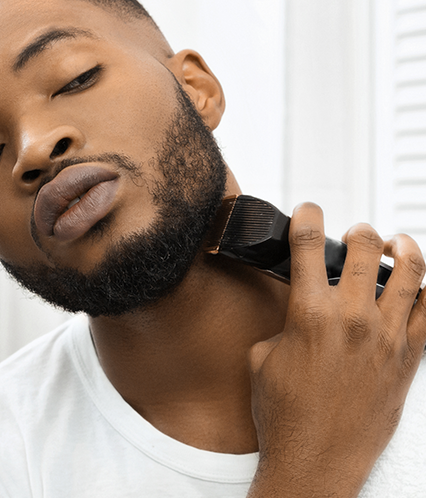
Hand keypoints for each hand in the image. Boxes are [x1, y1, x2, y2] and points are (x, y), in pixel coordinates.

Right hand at [246, 203, 425, 497]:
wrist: (314, 460)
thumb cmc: (284, 414)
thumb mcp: (263, 356)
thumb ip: (283, 324)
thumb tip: (295, 312)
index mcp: (310, 313)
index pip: (309, 244)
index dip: (307, 217)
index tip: (307, 211)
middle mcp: (353, 319)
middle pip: (367, 248)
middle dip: (360, 231)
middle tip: (356, 232)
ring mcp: (386, 338)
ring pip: (411, 274)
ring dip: (404, 249)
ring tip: (398, 244)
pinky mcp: (408, 360)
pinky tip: (422, 288)